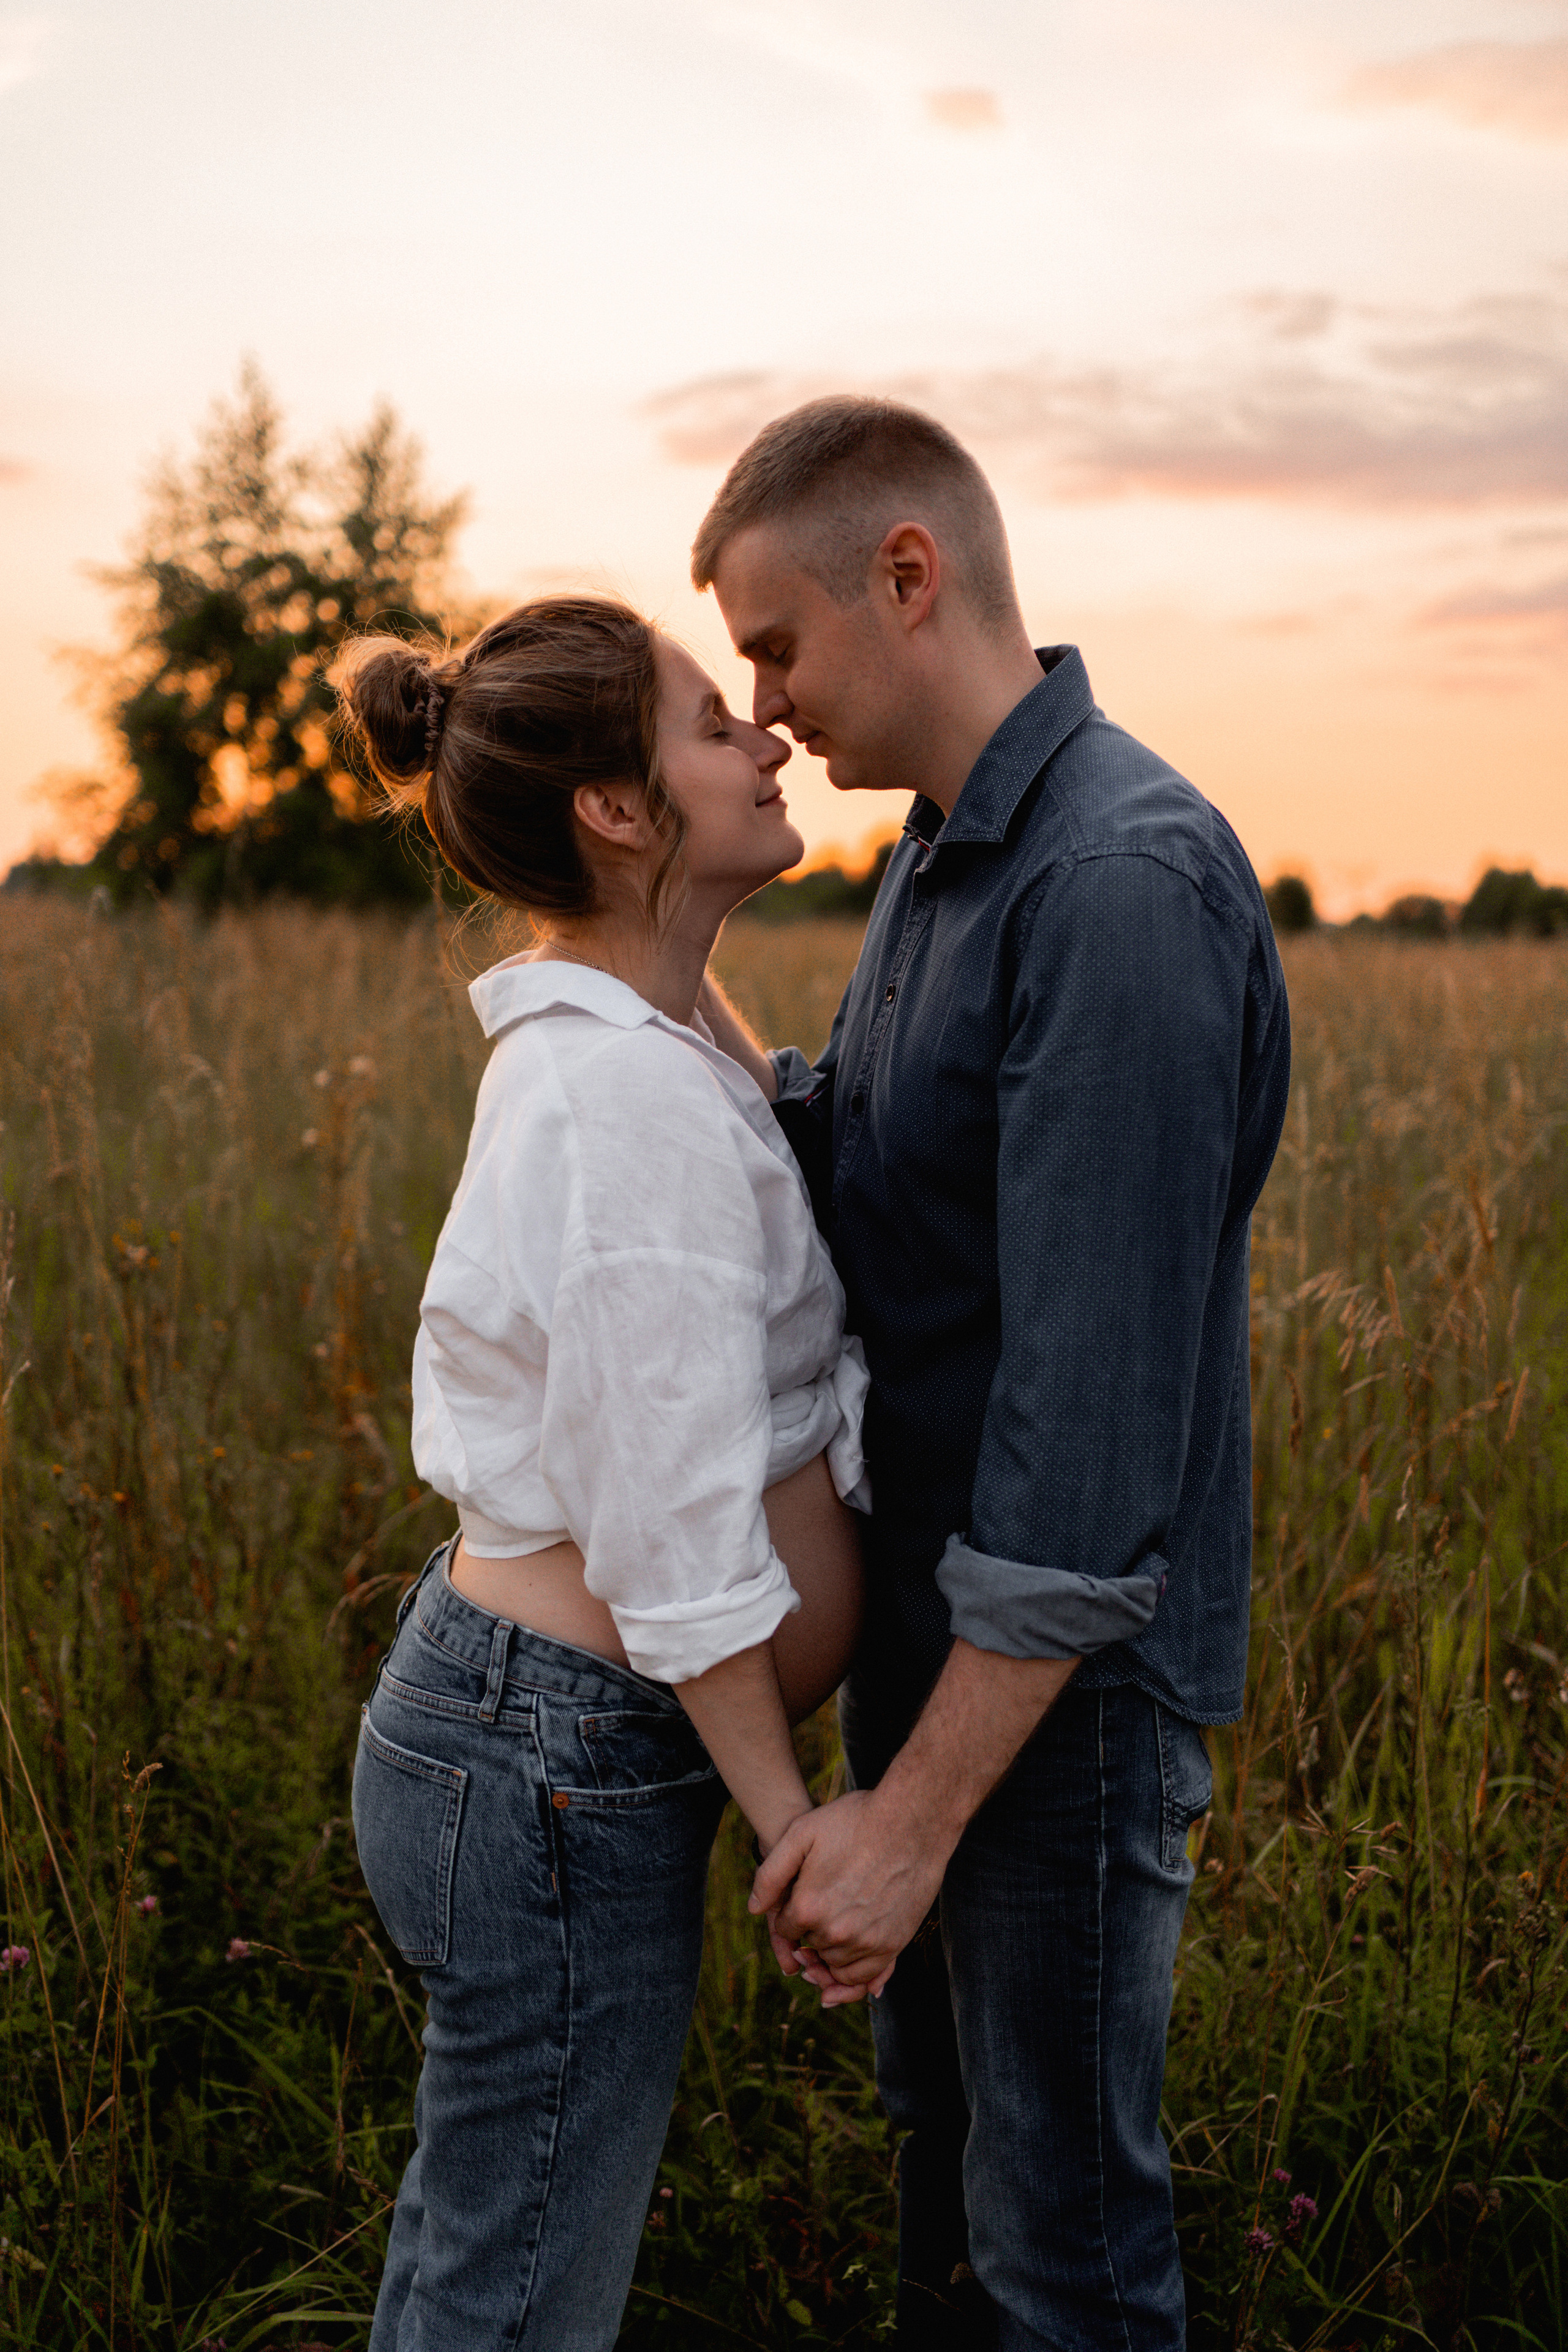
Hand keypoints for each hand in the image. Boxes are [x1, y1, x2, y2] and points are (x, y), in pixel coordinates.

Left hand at [749, 1786, 947, 1988]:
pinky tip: (850, 1956)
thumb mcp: (801, 1833)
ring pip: (835, 1964)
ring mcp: (867, 1942)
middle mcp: (835, 1932)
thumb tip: (753, 1910)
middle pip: (811, 1948)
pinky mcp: (893, 1945)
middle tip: (822, 1906)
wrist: (912, 1820)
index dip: (790, 1914)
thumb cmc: (856, 1820)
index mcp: (809, 1907)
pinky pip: (864, 1978)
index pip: (786, 1930)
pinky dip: (853, 1975)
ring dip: (832, 1952)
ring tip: (837, 1926)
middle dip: (811, 1932)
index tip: (802, 1896)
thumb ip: (770, 1875)